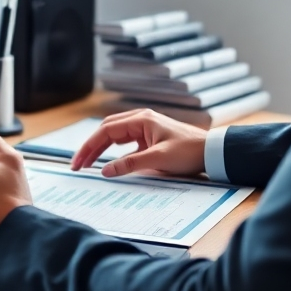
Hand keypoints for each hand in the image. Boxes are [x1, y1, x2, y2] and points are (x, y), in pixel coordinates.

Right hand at [71, 108, 208, 176]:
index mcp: (141, 119)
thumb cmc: (189, 152)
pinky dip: (115, 151)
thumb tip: (105, 170)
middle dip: (91, 147)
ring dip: (101, 148)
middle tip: (78, 165)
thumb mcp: (158, 159)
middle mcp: (141, 120)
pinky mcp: (151, 138)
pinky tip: (110, 161)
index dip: (89, 147)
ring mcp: (146, 128)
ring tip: (88, 164)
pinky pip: (126, 142)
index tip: (78, 163)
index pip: (106, 131)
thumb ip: (130, 164)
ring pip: (115, 135)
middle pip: (107, 131)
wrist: (212, 152)